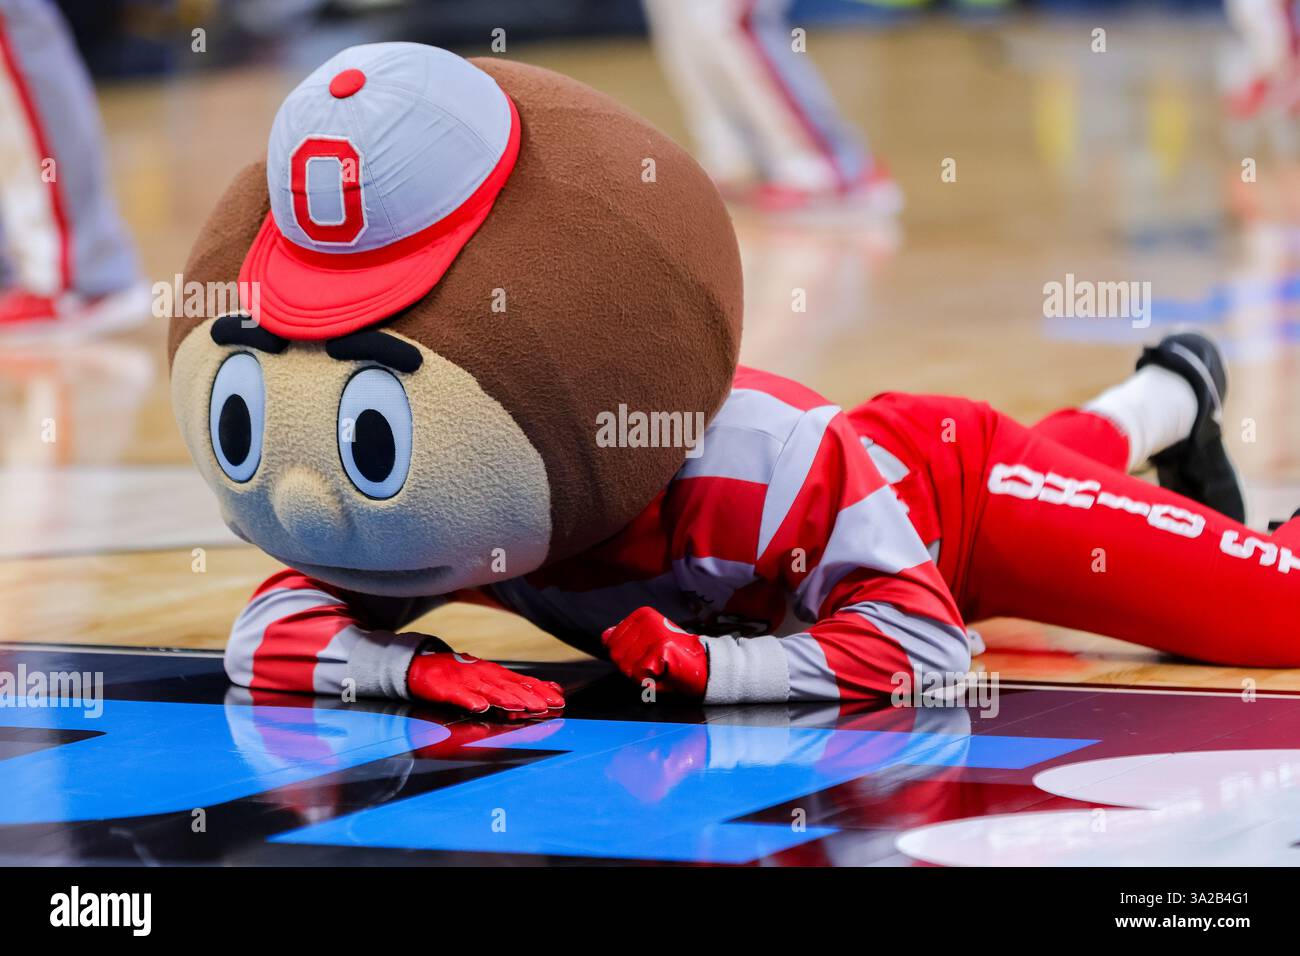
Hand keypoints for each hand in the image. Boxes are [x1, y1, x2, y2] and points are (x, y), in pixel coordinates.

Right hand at [407, 650, 563, 716]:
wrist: (424, 666)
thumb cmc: (459, 674)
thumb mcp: (488, 678)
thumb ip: (512, 687)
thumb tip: (541, 694)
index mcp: (496, 675)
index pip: (524, 682)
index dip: (541, 691)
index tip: (559, 699)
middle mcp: (485, 676)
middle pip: (511, 687)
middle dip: (530, 696)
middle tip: (547, 706)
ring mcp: (467, 682)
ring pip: (489, 691)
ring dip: (505, 698)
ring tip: (520, 706)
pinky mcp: (448, 689)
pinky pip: (461, 696)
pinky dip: (471, 700)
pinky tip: (480, 707)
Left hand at [601, 607, 707, 697]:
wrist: (703, 667)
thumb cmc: (673, 658)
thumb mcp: (646, 644)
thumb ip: (624, 638)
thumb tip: (605, 636)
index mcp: (642, 616)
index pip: (611, 642)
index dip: (627, 657)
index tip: (647, 655)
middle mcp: (647, 621)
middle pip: (617, 655)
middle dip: (632, 667)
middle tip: (653, 664)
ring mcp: (653, 633)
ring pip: (627, 666)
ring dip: (641, 674)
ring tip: (658, 667)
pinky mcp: (660, 646)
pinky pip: (640, 673)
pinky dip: (649, 680)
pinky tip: (663, 672)